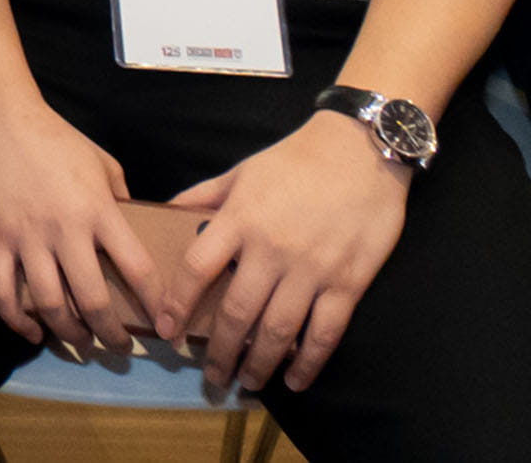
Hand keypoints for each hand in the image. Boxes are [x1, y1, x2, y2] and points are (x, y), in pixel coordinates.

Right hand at [0, 97, 165, 357]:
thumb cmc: (57, 138)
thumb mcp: (103, 162)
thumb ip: (120, 198)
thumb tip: (132, 231)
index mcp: (98, 210)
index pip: (136, 267)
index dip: (155, 303)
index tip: (165, 326)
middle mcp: (65, 231)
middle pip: (92, 299)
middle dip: (111, 334)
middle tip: (121, 348)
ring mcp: (26, 238)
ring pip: (49, 304)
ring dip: (69, 334)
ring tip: (83, 344)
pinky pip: (3, 292)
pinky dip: (16, 320)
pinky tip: (32, 331)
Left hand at [152, 114, 414, 393]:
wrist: (363, 148)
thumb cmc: (298, 158)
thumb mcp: (242, 170)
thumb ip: (204, 195)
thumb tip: (166, 211)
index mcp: (239, 219)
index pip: (196, 269)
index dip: (177, 305)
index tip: (166, 331)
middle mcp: (271, 249)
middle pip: (237, 314)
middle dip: (220, 352)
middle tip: (212, 376)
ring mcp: (311, 269)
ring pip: (278, 331)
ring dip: (259, 364)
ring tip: (248, 382)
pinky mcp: (348, 282)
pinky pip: (325, 332)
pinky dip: (309, 363)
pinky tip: (296, 380)